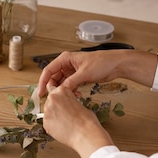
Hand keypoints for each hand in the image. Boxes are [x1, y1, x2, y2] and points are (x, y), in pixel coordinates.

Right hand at [37, 49, 157, 96]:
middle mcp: (67, 64)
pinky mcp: (78, 76)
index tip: (41, 93)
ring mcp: (72, 70)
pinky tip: (76, 95)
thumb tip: (60, 91)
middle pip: (54, 77)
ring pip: (62, 83)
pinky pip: (69, 85)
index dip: (43, 82)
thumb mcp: (84, 73)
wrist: (116, 64)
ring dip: (64, 91)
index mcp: (65, 58)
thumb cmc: (102, 62)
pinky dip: (70, 91)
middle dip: (54, 88)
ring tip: (69, 97)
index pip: (49, 70)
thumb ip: (71, 82)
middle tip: (55, 98)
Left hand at [43, 84, 113, 157]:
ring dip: (54, 114)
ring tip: (65, 122)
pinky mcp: (45, 123)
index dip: (60, 96)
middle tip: (65, 113)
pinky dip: (53, 124)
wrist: (86, 134)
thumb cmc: (87, 120)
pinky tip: (62, 128)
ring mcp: (47, 111)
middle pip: (50, 100)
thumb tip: (66, 105)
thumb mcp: (79, 103)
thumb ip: (69, 101)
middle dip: (56, 105)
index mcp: (62, 91)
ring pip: (48, 111)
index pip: (56, 88)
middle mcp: (52, 99)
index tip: (62, 100)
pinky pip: (47, 122)